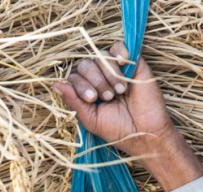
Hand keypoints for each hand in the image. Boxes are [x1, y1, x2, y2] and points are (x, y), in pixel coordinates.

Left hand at [53, 42, 202, 191]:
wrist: (147, 133)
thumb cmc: (119, 130)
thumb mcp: (91, 119)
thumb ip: (73, 102)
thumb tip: (55, 84)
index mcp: (89, 91)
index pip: (75, 76)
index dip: (80, 84)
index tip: (92, 99)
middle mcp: (100, 78)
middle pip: (85, 64)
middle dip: (94, 80)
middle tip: (108, 97)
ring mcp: (116, 69)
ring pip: (101, 56)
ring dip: (108, 74)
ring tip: (120, 92)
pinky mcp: (133, 63)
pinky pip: (118, 47)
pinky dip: (118, 54)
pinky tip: (124, 66)